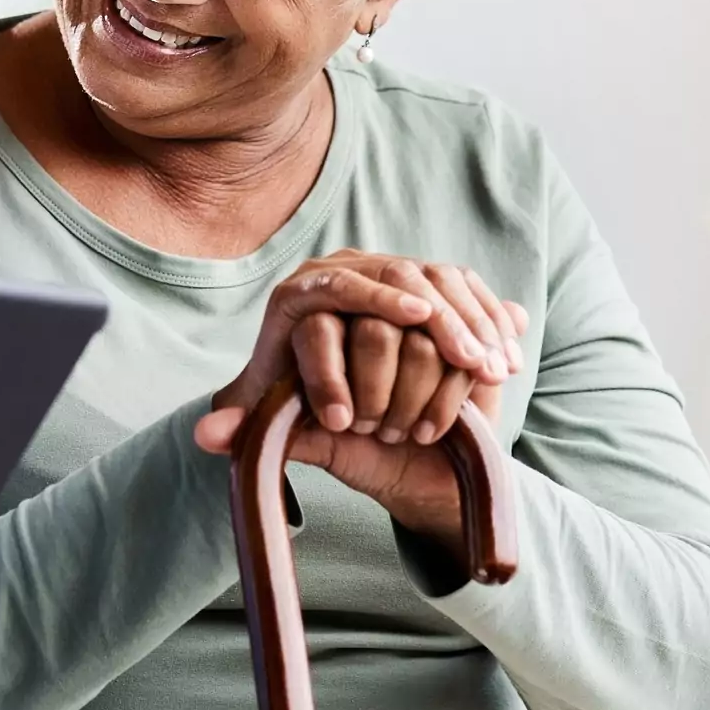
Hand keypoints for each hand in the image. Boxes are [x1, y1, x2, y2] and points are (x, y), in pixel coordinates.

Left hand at [194, 251, 527, 546]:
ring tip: (487, 367)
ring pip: (438, 279)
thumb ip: (248, 430)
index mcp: (298, 298)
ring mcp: (392, 273)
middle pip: (395, 275)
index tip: (412, 319)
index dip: (374, 300)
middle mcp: (343, 272)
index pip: (332, 286)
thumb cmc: (317, 422)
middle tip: (463, 355)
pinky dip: (489, 323)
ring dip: (469, 324)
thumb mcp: (285, 428)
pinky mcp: (435, 285)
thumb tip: (206, 436)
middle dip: (436, 318)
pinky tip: (503, 361)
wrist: (364, 415)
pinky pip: (468, 290)